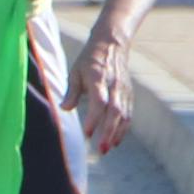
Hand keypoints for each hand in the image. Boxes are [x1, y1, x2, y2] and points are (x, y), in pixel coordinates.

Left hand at [71, 25, 136, 156]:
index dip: (95, 119)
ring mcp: (124, 90)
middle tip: (100, 149)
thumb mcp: (75, 72)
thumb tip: (64, 108)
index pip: (99, 102)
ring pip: (124, 115)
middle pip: (114, 112)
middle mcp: (114, 86)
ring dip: (117, 134)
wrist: (111, 44)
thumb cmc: (89, 59)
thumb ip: (71, 91)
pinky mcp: (129, 94)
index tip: (87, 134)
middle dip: (108, 132)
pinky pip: (129, 114)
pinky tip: (116, 140)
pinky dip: (124, 128)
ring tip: (107, 149)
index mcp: (99, 79)